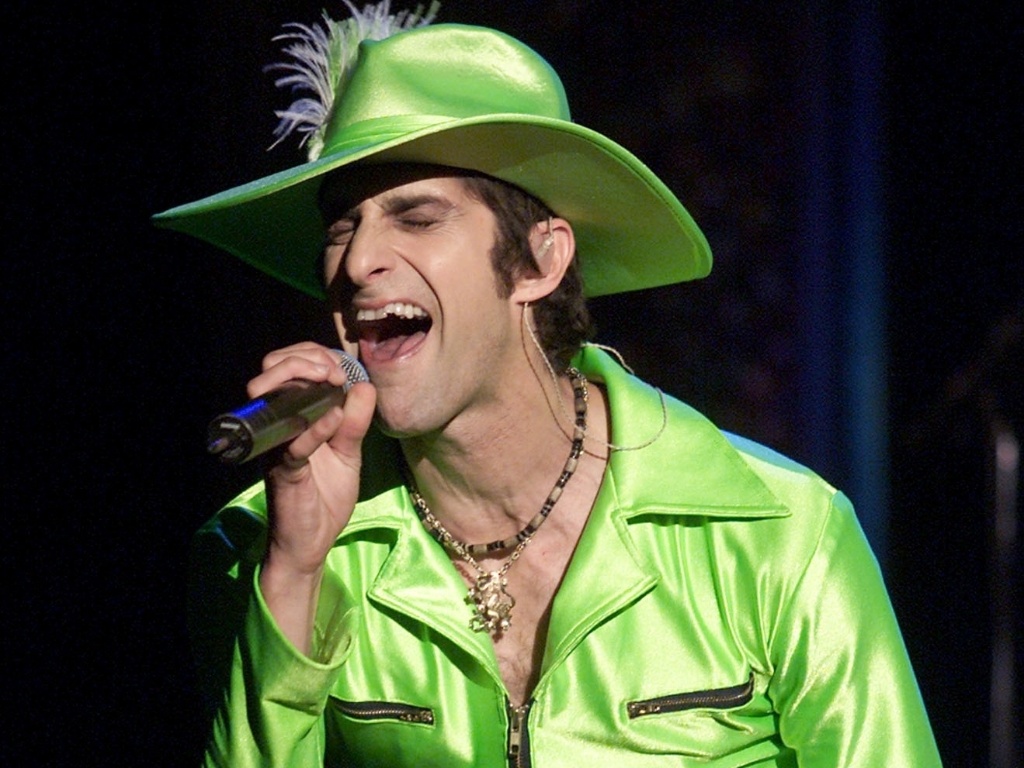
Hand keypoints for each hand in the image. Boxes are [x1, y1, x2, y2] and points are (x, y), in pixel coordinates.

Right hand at [248, 342, 375, 652]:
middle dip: (305, 357)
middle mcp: (280, 424)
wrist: (309, 545)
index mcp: (295, 415)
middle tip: (332, 371)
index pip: (293, 365)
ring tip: (329, 380)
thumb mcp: (349, 455)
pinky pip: (293, 443)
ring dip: (302, 377)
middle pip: (274, 367)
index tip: (341, 368)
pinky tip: (332, 419)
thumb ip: (355, 423)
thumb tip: (364, 387)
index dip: (315, 355)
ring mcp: (277, 445)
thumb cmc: (326, 498)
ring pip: (273, 394)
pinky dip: (313, 427)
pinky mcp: (281, 470)